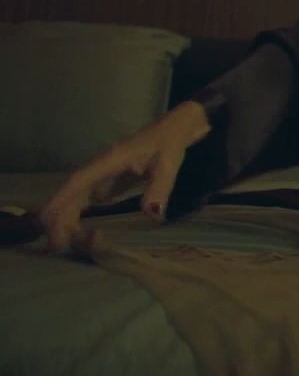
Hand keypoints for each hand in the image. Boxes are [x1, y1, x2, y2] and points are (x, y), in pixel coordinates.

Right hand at [35, 102, 210, 255]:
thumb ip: (159, 188)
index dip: (61, 200)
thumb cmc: (168, 145)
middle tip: (58, 244)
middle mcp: (98, 167)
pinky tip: (72, 229)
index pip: (78, 181)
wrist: (172, 132)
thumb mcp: (168, 165)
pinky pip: (85, 197)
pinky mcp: (105, 180)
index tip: (49, 220)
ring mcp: (100, 173)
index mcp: (108, 160)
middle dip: (59, 216)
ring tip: (62, 242)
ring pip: (75, 195)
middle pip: (70, 191)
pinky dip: (76, 212)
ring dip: (66, 216)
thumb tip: (151, 212)